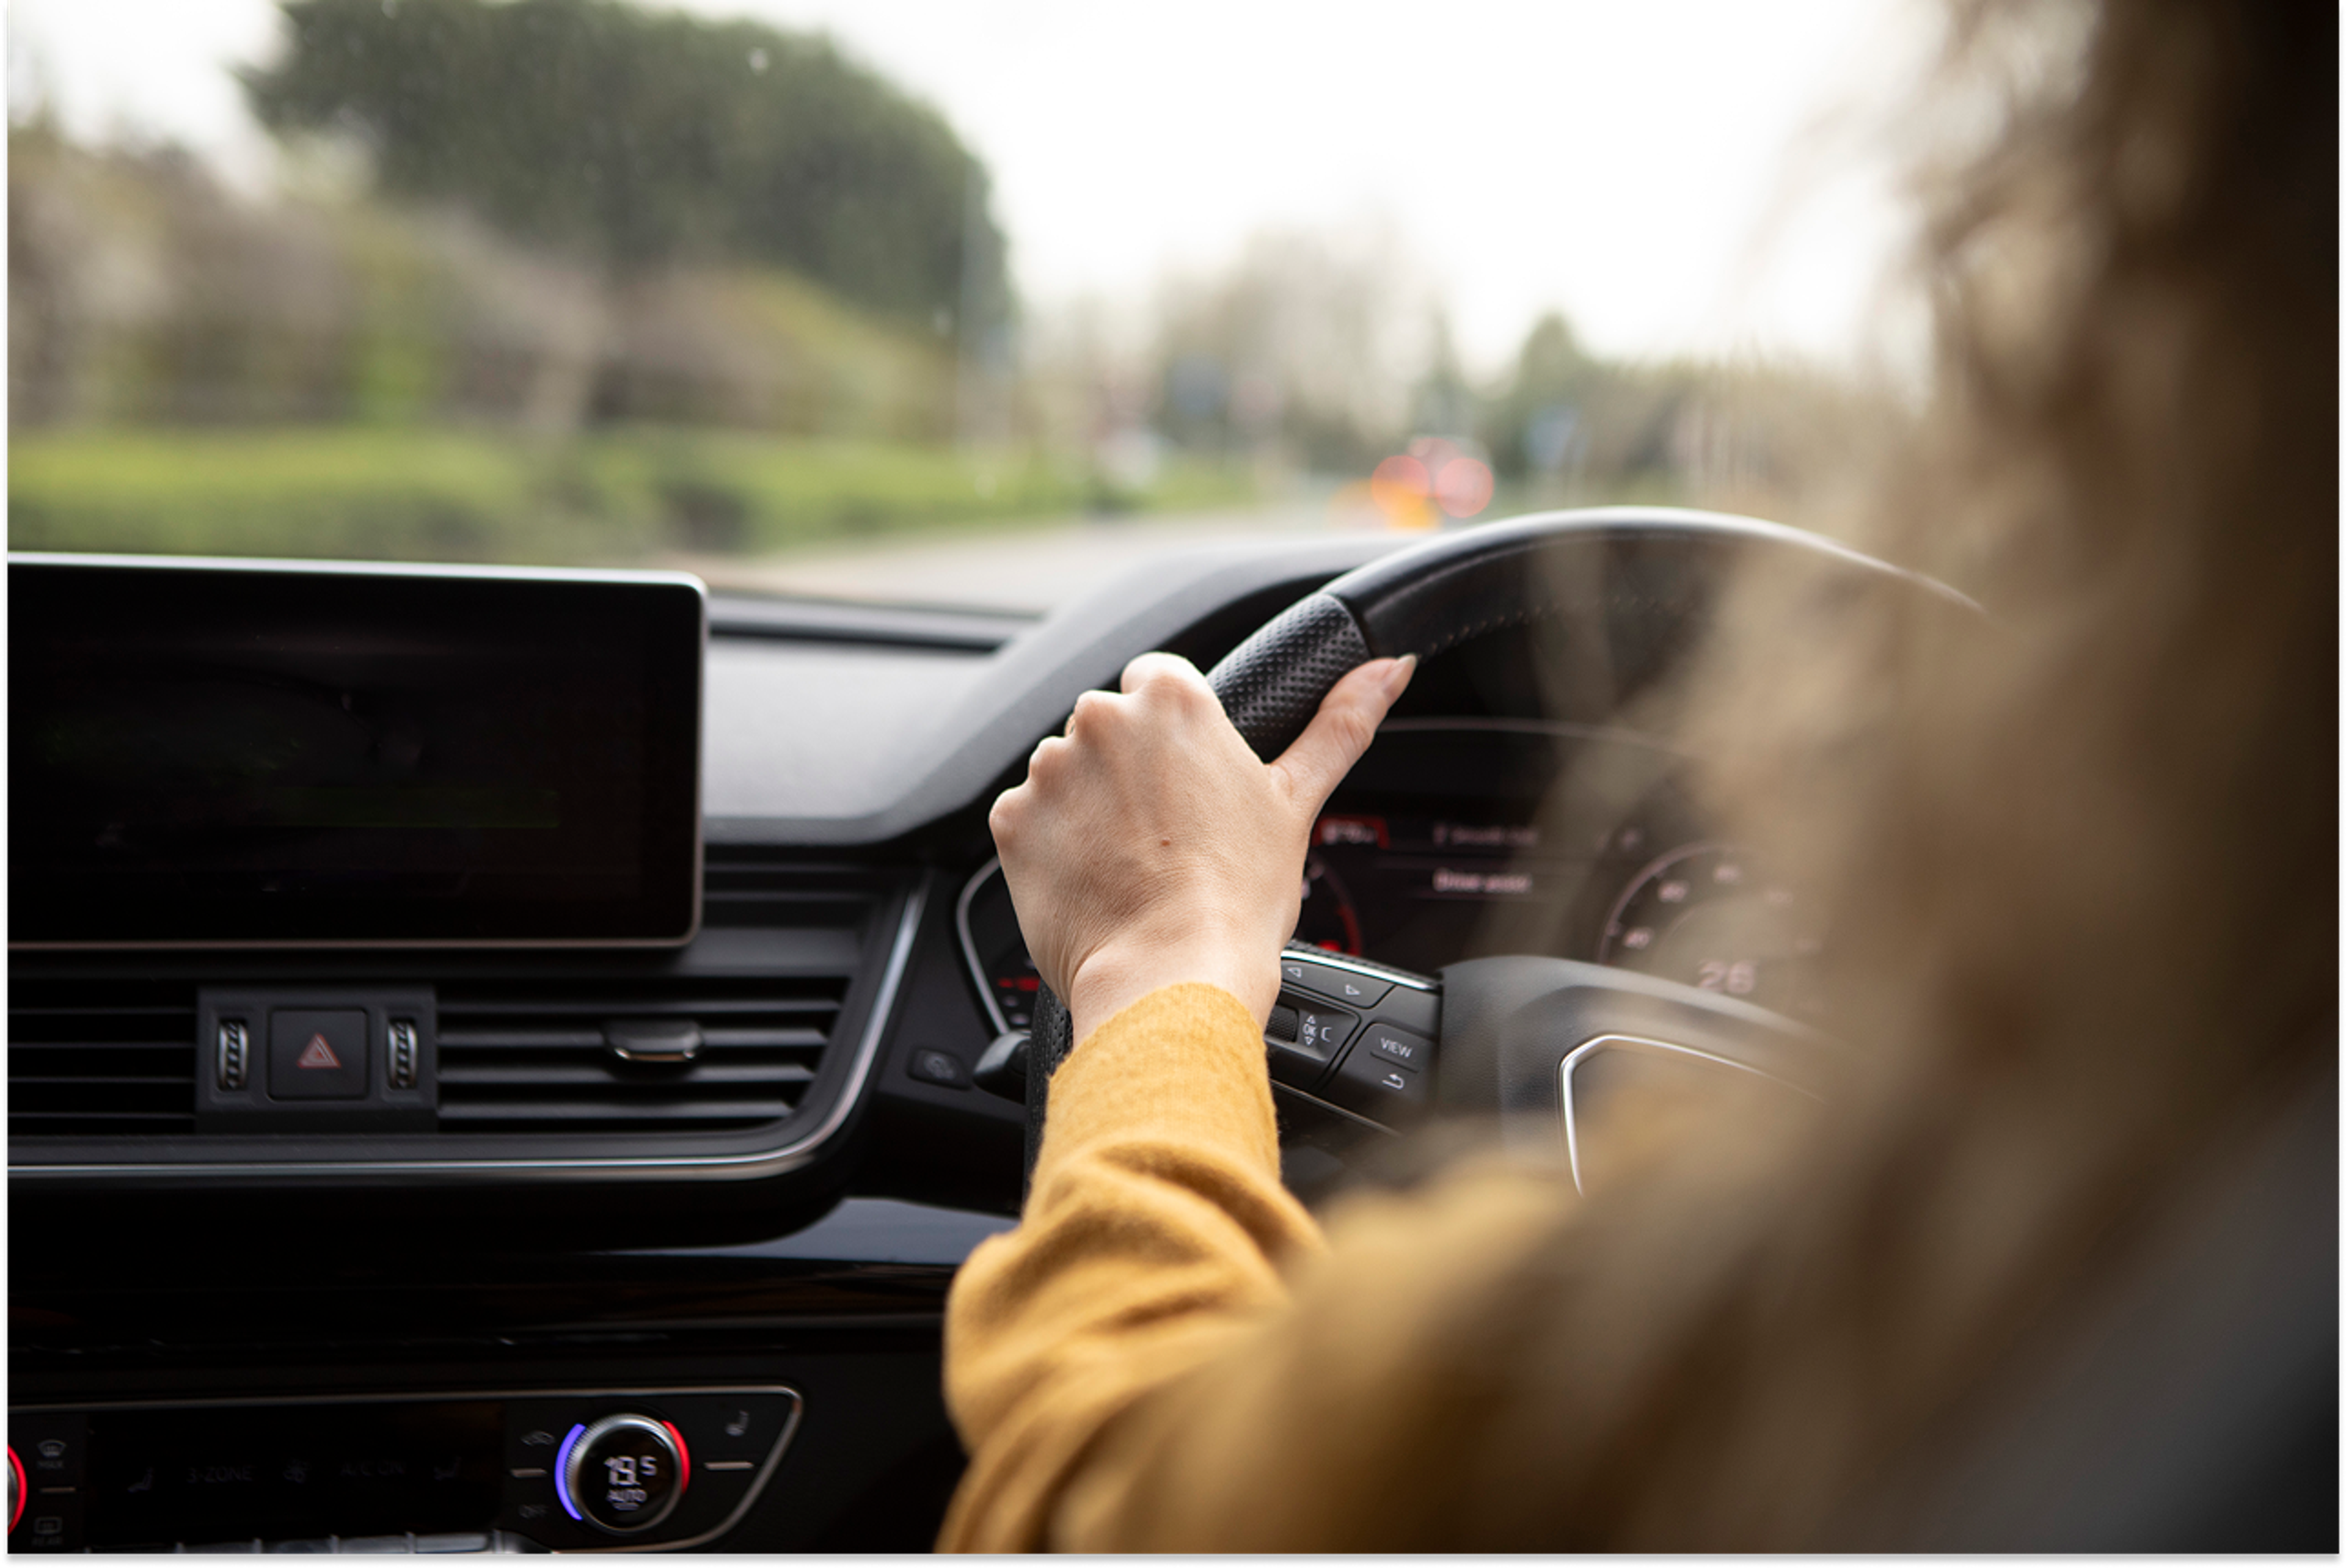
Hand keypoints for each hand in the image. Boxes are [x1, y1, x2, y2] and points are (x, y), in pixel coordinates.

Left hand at [989, 650, 1414, 1043]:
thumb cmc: (1237, 897)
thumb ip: (1340, 724)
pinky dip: (1053, 846)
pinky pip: (1030, 819)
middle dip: (1130, 771)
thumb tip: (1390, 669)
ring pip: (1068, 773)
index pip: (1159, 681)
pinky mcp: (1011, 821)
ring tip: (1131, 864)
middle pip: (1111, 727)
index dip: (1176, 736)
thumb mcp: (1297, 801)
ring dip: (1089, 807)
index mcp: (1172, 699)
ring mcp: (1049, 770)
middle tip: (1166, 835)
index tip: (1188, 783)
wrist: (1172, 977)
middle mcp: (1101, 719)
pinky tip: (1094, 879)